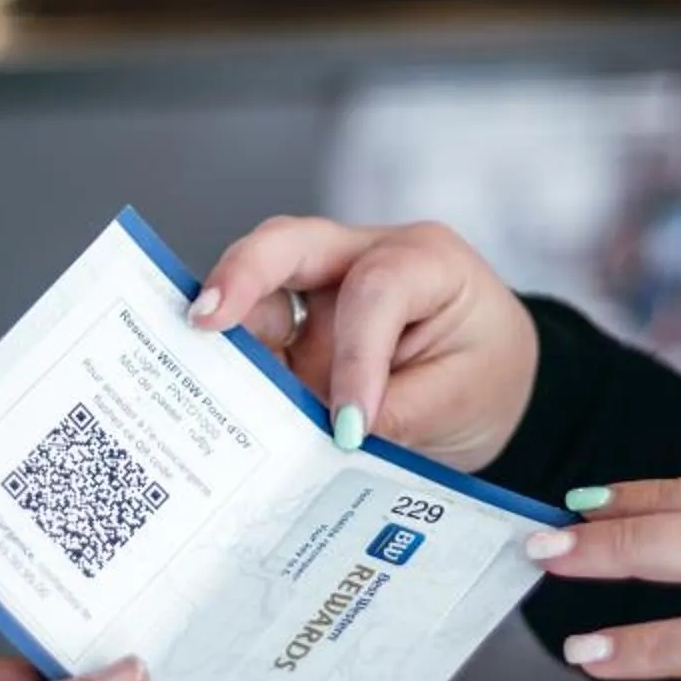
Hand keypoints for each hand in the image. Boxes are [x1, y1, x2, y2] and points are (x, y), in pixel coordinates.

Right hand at [191, 215, 539, 467]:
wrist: (487, 382)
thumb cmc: (483, 374)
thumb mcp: (462, 400)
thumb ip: (397, 413)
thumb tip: (329, 436)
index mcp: (424, 260)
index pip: (375, 292)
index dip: (356, 357)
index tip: (350, 426)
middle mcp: (360, 258)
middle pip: (289, 245)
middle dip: (241, 276)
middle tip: (203, 321)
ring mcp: (317, 292)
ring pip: (256, 286)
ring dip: (224, 328)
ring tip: (192, 371)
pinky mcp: (291, 330)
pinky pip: (251, 338)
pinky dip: (227, 365)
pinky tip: (205, 396)